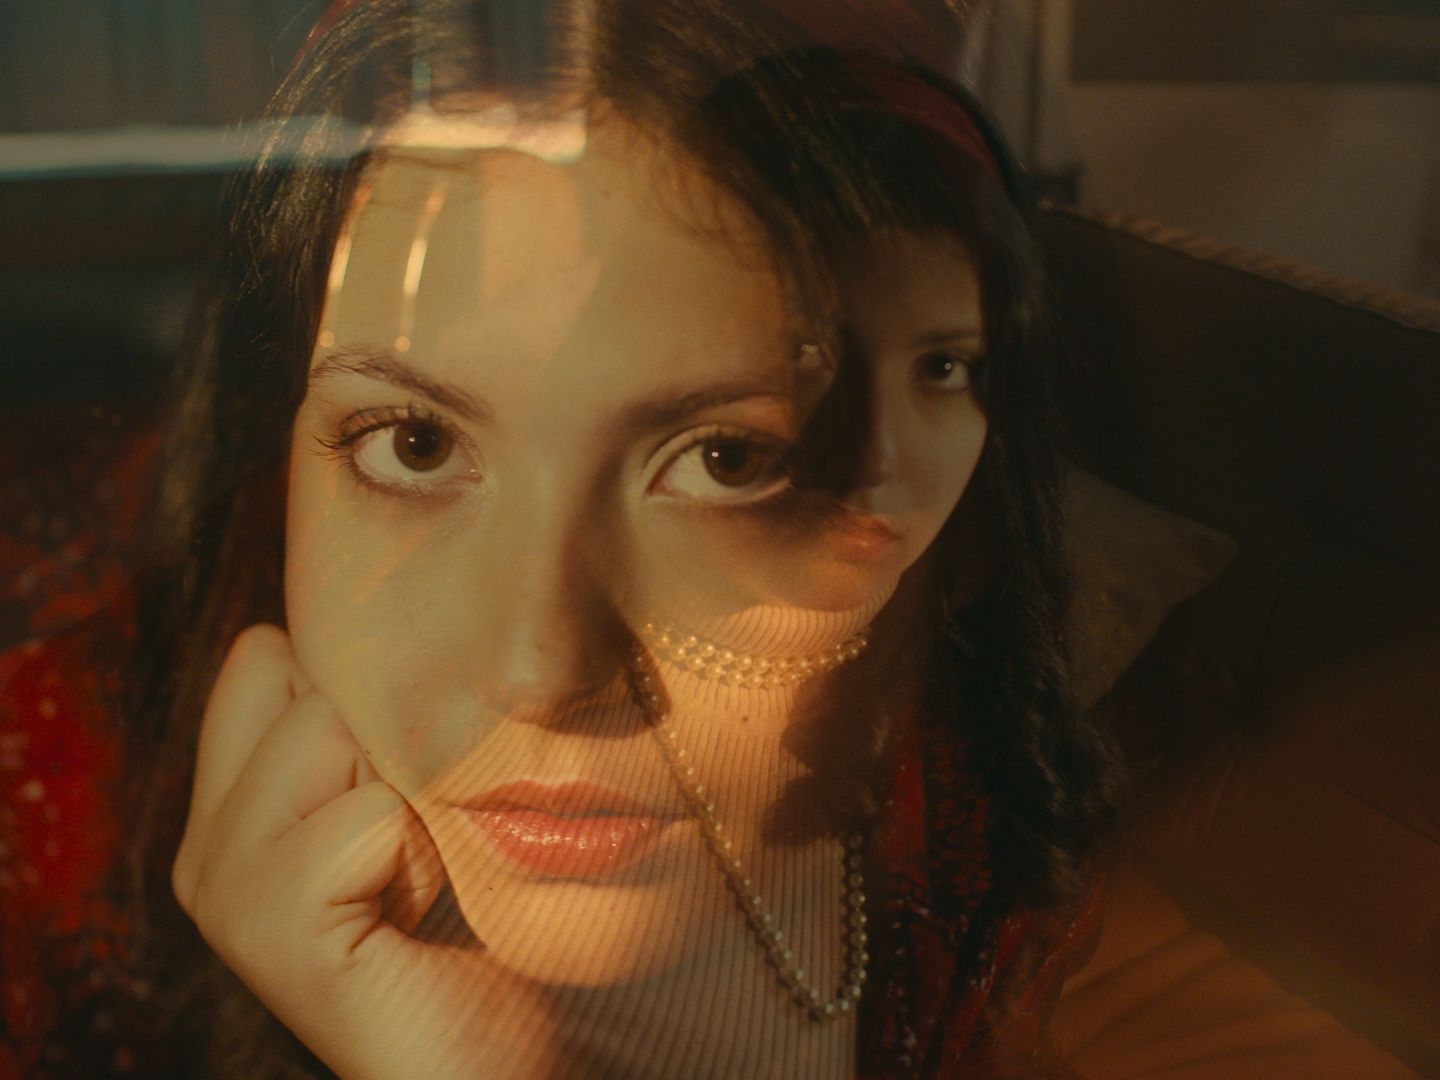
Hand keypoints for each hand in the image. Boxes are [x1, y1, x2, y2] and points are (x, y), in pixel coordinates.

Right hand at [172, 624, 565, 1079]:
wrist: (506, 1058)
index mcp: (236, 805)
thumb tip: (382, 615)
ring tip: (422, 877)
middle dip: (392, 742)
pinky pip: (366, 813)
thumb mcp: (424, 794)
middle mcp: (211, 843)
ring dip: (413, 796)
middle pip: (301, 676)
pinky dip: (420, 853)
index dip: (364, 692)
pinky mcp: (266, 927)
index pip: (267, 654)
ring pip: (328, 728)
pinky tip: (417, 914)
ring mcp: (226, 886)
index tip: (408, 786)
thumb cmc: (489, 923)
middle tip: (419, 843)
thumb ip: (376, 719)